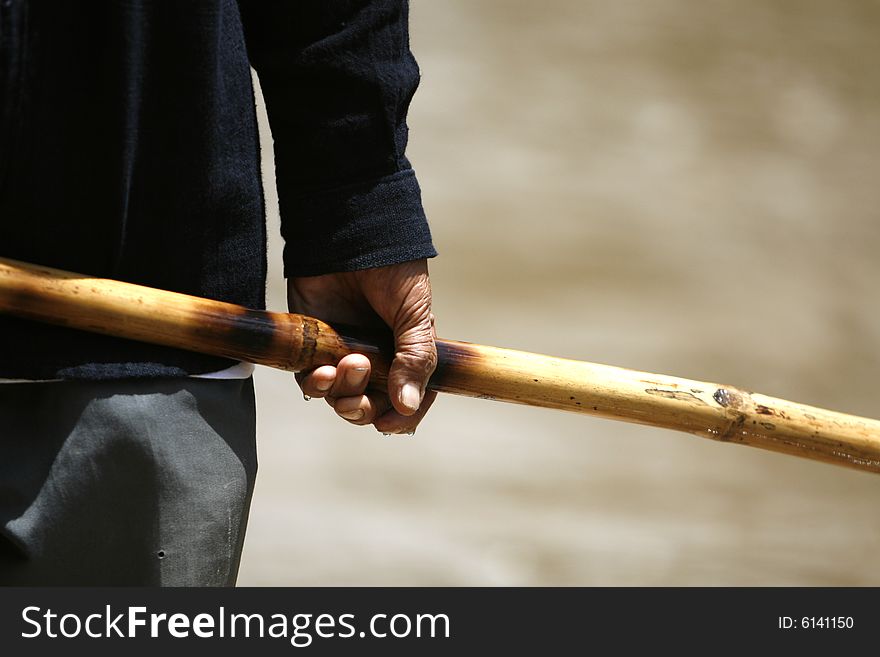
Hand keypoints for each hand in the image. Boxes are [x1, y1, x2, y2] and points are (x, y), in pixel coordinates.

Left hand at [287, 259, 437, 433]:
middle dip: (364, 409)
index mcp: (407, 356)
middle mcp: (376, 361)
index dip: (401, 418)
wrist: (351, 237)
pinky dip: (315, 385)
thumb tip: (408, 405)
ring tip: (347, 363)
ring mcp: (343, 355)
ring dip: (343, 392)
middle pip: (370, 408)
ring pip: (340, 399)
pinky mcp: (313, 346)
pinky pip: (311, 382)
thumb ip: (415, 359)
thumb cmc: (392, 272)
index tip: (389, 423)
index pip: (408, 401)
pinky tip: (321, 371)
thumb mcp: (416, 316)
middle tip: (360, 387)